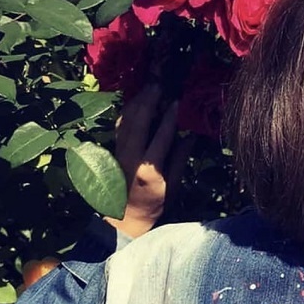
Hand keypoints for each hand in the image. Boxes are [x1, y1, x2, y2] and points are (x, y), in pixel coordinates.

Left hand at [104, 84, 192, 238]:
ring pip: (126, 121)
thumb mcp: (173, 187)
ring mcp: (119, 154)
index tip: (178, 102)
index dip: (170, 118)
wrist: (124, 218)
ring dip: (137, 102)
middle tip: (159, 85)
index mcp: (149, 171)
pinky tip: (134, 101)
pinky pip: (119, 126)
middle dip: (149, 101)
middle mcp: (131, 159)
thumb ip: (180, 160)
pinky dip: (126, 111)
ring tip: (147, 87)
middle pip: (139, 123)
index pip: (161, 137)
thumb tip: (190, 136)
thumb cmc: (154, 205)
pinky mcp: (113, 151)